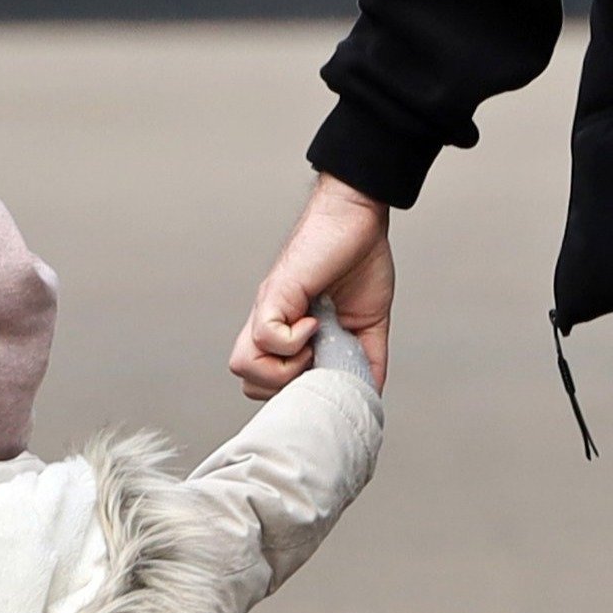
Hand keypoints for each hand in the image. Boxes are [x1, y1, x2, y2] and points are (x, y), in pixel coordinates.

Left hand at [230, 175, 394, 399]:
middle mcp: (271, 323)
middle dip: (285, 385)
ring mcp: (270, 309)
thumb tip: (368, 393)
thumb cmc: (359, 260)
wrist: (358, 219)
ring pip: (244, 365)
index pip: (265, 382)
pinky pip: (265, 335)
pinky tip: (314, 322)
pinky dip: (292, 341)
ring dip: (283, 369)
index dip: (292, 390)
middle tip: (316, 362)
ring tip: (313, 346)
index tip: (325, 374)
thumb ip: (365, 360)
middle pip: (247, 379)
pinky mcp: (276, 294)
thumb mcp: (367, 324)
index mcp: (288, 333)